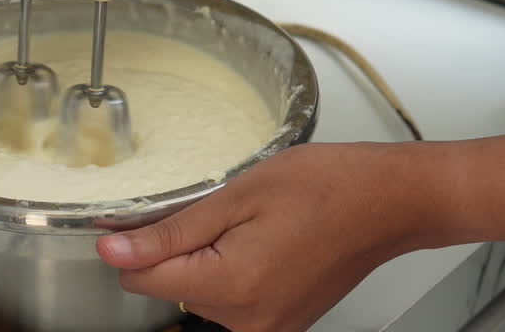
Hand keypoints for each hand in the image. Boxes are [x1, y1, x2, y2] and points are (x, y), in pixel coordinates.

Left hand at [96, 143, 450, 331]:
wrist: (388, 202)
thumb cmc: (327, 187)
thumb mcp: (237, 194)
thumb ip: (171, 230)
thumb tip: (116, 252)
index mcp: (232, 287)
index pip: (144, 280)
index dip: (136, 243)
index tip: (146, 215)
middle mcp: (248, 321)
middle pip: (172, 287)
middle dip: (182, 247)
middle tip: (225, 209)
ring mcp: (268, 328)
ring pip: (201, 293)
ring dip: (211, 257)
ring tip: (253, 222)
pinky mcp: (281, 324)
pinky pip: (233, 300)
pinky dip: (234, 269)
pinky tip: (263, 240)